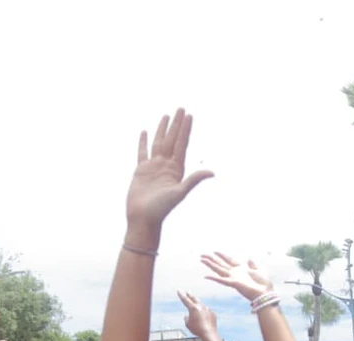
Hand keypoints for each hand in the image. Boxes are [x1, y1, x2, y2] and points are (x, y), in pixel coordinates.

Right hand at [125, 109, 213, 229]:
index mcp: (176, 169)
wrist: (143, 219)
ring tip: (166, 115)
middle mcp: (166, 165)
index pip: (182, 144)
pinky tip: (145, 131)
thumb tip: (212, 173)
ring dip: (163, 129)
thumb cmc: (161, 209)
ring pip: (159, 143)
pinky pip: (142, 152)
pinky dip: (143, 142)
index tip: (189, 116)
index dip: (185, 130)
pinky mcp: (141, 170)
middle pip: (172, 140)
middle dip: (177, 124)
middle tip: (181, 108)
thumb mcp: (179, 193)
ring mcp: (153, 167)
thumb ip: (194, 180)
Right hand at [178, 290, 219, 338]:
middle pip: (194, 299)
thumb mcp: (188, 324)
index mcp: (193, 308)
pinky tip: (204, 318)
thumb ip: (186, 318)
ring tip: (196, 306)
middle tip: (188, 292)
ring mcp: (207, 309)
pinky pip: (207, 311)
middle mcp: (201, 307)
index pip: (185, 300)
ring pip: (201, 305)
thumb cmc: (197, 330)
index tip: (178, 290)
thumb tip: (186, 316)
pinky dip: (204, 313)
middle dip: (190, 295)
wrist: (209, 333)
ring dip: (198, 305)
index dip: (181, 295)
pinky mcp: (212, 313)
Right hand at [201, 252, 273, 301]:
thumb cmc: (264, 284)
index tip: (215, 251)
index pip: (229, 260)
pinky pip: (222, 280)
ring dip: (210, 264)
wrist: (265, 294)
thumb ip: (253, 265)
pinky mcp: (233, 283)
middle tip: (202, 255)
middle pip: (220, 264)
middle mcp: (235, 273)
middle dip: (211, 259)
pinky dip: (214, 278)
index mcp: (241, 269)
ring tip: (201, 259)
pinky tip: (206, 276)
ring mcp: (233, 278)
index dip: (222, 255)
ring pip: (218, 270)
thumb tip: (249, 258)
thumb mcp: (260, 270)